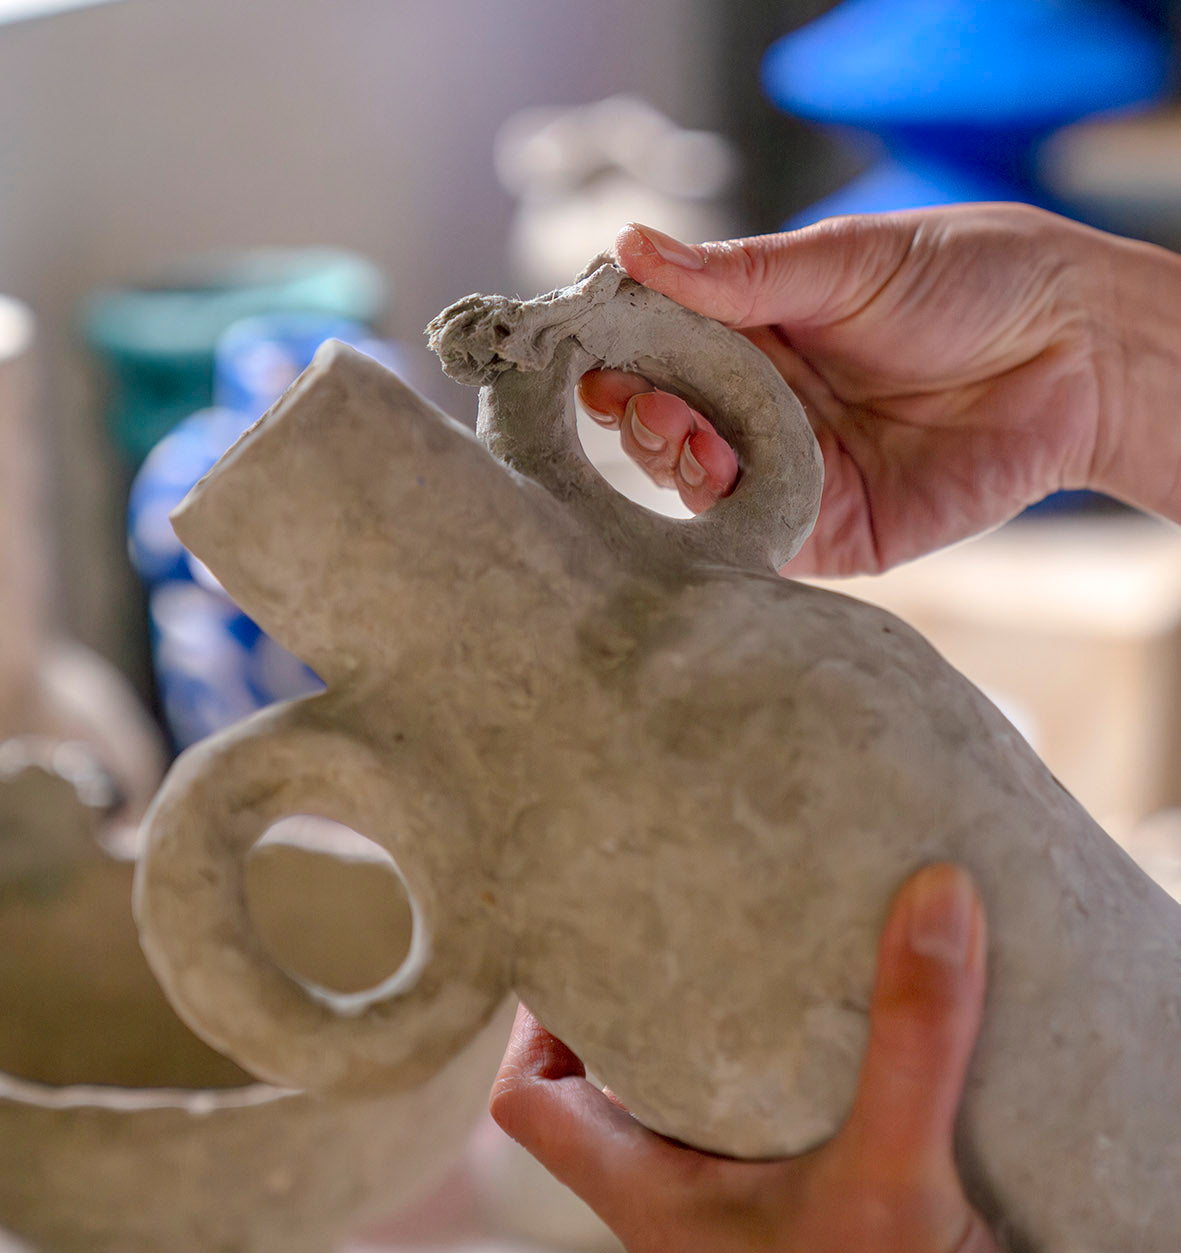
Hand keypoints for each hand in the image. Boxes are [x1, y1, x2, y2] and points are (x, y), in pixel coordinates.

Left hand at [490, 865, 1041, 1252]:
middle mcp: (683, 1216)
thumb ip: (911, 1041)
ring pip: (699, 1119)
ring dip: (726, 1048)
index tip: (580, 948)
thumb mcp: (893, 1182)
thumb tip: (932, 898)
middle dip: (642, 1009)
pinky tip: (860, 1051)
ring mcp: (747, 1235)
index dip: (534, 1023)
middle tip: (690, 929)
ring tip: (772, 967)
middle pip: (612, 1095)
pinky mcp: (817, 1243)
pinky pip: (780, 1144)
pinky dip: (800, 1090)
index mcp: (652, 1202)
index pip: (530, 1105)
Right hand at [580, 208, 1180, 574]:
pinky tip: (714, 483)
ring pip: (702, 491)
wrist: (1073, 347)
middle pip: (670, 431)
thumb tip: (629, 245)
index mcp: (757, 341)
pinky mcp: (835, 532)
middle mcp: (764, 413)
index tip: (591, 354)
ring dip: (674, 464)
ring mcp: (795, 475)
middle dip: (639, 418)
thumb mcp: (841, 262)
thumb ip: (738, 275)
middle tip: (633, 399)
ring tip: (677, 432)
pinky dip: (727, 522)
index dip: (620, 359)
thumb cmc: (965, 280)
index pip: (662, 357)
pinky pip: (761, 542)